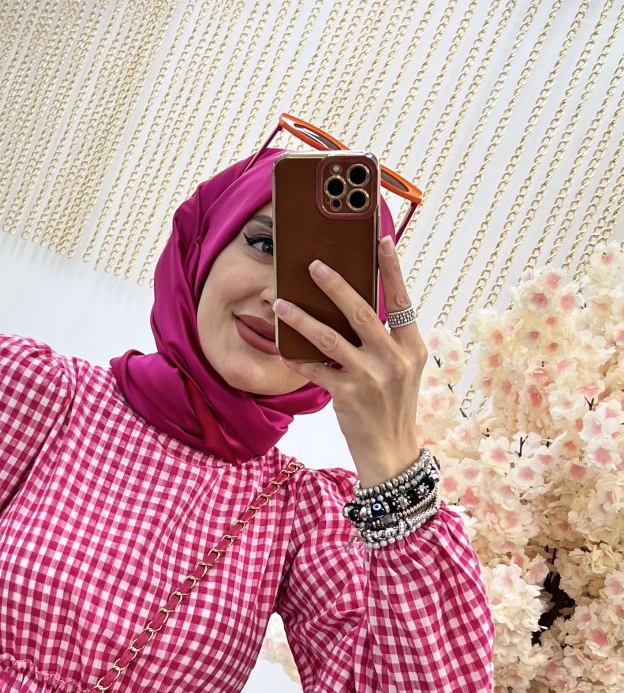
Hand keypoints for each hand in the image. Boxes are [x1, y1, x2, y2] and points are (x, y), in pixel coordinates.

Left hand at [273, 237, 427, 486]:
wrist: (391, 452)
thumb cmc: (392, 405)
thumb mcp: (401, 369)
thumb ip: (385, 340)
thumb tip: (356, 304)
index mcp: (411, 347)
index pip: (401, 300)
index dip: (391, 269)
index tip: (382, 240)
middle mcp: (393, 359)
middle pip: (360, 311)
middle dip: (334, 285)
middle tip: (313, 265)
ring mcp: (370, 378)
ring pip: (329, 338)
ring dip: (302, 318)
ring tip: (281, 303)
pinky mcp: (347, 396)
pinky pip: (315, 369)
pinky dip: (297, 357)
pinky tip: (281, 348)